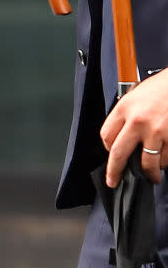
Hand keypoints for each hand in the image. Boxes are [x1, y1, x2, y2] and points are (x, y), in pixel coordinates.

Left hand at [100, 68, 167, 185]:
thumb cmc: (164, 86)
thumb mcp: (138, 94)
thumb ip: (129, 114)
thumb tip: (124, 134)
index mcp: (125, 107)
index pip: (106, 135)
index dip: (107, 148)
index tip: (110, 154)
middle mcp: (138, 121)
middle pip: (119, 154)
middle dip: (115, 172)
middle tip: (115, 180)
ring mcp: (156, 131)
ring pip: (147, 163)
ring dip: (150, 172)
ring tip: (153, 174)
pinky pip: (166, 159)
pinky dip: (165, 162)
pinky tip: (165, 160)